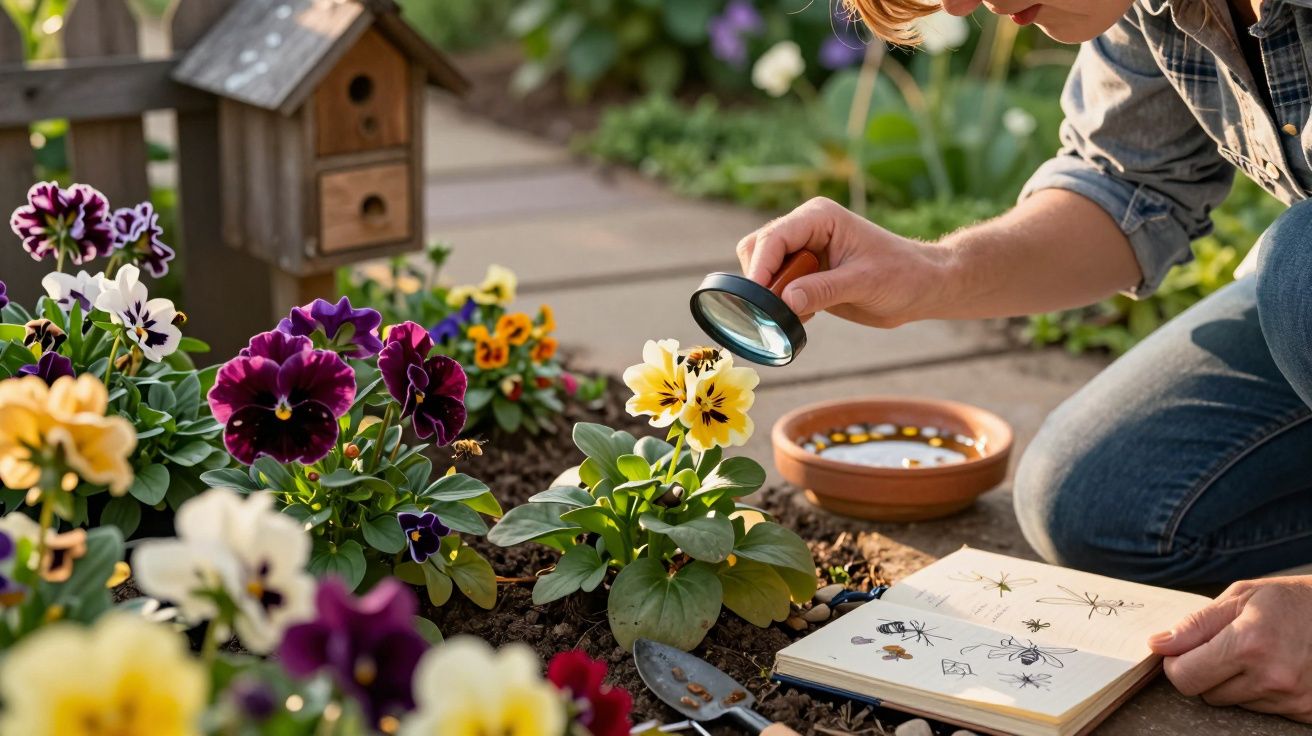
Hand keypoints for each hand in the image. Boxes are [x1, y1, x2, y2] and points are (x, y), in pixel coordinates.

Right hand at [734, 197, 948, 327]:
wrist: (922, 287)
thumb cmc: (903, 275)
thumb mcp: (864, 283)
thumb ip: (823, 290)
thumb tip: (785, 300)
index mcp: (819, 217)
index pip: (775, 237)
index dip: (761, 267)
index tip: (756, 299)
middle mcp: (805, 229)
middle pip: (758, 249)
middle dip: (761, 280)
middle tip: (776, 310)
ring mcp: (803, 252)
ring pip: (763, 270)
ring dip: (770, 294)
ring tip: (799, 312)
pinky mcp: (805, 274)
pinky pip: (776, 288)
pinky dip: (781, 305)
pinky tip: (806, 315)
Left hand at [1149, 576, 1311, 720]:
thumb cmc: (1289, 601)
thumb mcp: (1240, 597)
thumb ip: (1195, 624)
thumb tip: (1158, 645)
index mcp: (1249, 643)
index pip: (1185, 676)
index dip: (1175, 664)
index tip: (1180, 652)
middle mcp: (1272, 676)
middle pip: (1206, 693)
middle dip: (1206, 671)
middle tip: (1227, 647)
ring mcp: (1291, 698)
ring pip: (1233, 702)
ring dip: (1235, 683)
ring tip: (1259, 655)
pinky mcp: (1305, 712)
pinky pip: (1261, 711)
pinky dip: (1260, 693)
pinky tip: (1276, 668)